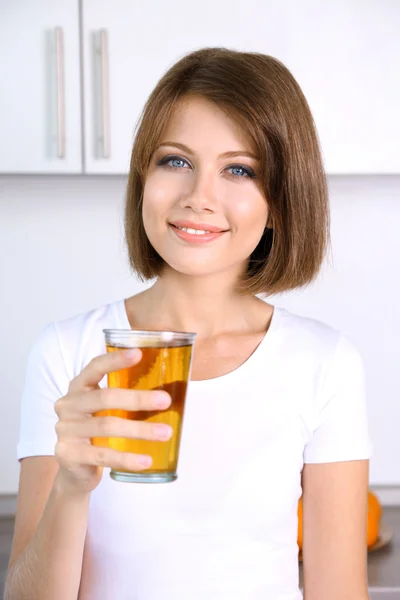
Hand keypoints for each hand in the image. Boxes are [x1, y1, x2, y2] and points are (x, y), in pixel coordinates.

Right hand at [53, 349, 171, 494]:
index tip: (139, 353)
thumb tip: (170, 391)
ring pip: (107, 426)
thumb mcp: (105, 411)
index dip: (115, 359)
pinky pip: (103, 455)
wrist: (74, 471)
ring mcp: (65, 430)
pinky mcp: (68, 454)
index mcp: (79, 387)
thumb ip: (125, 398)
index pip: (95, 367)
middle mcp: (68, 405)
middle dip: (138, 399)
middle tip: (165, 401)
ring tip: (166, 433)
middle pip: (105, 397)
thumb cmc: (97, 432)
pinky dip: (127, 458)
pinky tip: (146, 460)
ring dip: (140, 430)